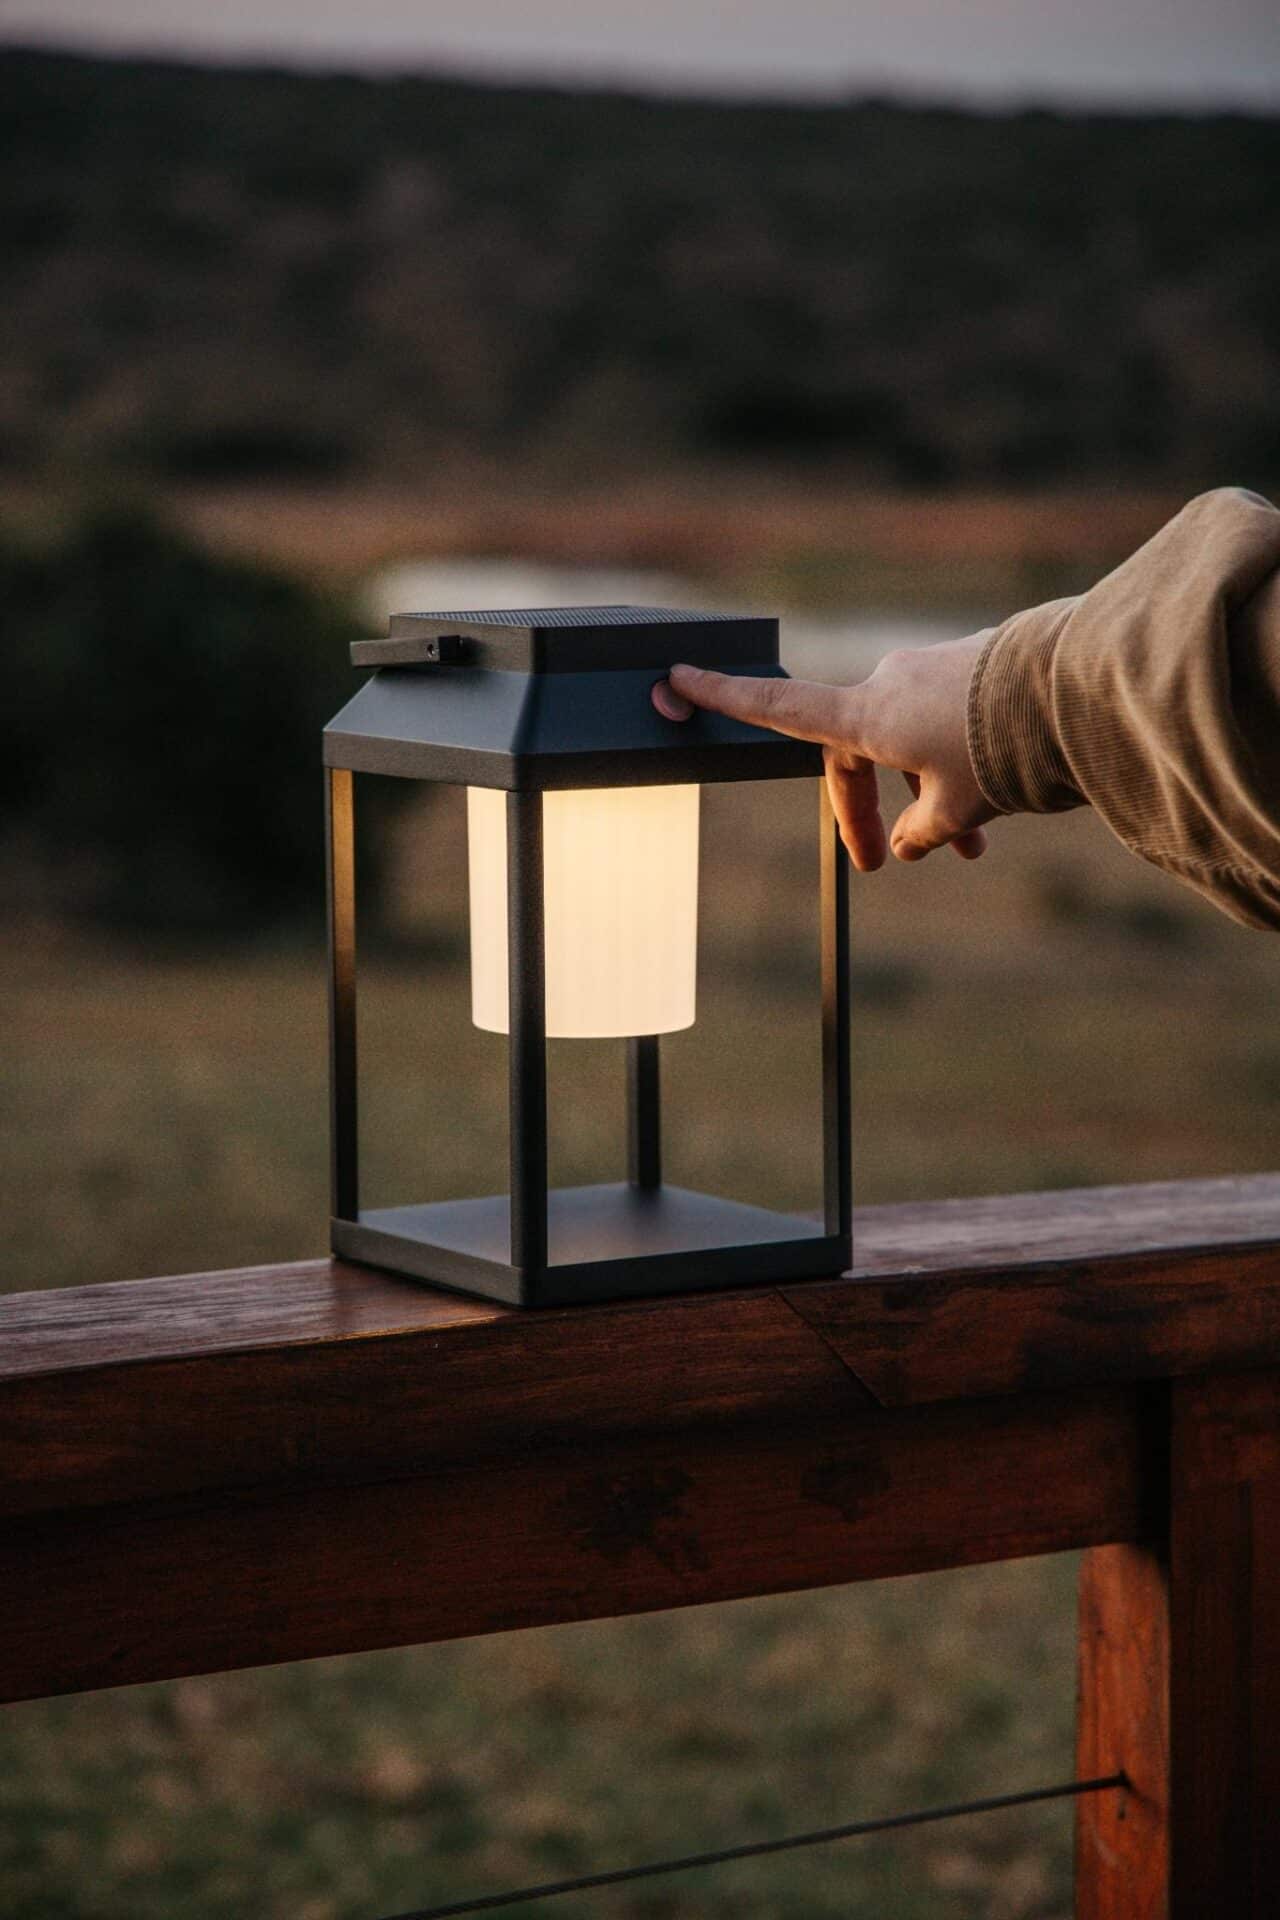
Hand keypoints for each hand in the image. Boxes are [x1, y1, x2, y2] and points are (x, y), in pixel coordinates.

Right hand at [651, 635, 996, 870]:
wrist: (1074, 689)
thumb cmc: (1003, 748)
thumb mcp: (957, 810)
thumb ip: (922, 831)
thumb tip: (909, 843)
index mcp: (867, 715)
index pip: (779, 708)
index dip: (726, 699)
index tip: (681, 676)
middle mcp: (891, 684)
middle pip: (858, 750)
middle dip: (876, 808)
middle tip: (890, 860)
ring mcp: (933, 670)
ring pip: (914, 742)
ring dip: (934, 796)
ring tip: (975, 849)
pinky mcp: (974, 665)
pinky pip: (950, 723)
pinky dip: (962, 765)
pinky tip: (1003, 798)